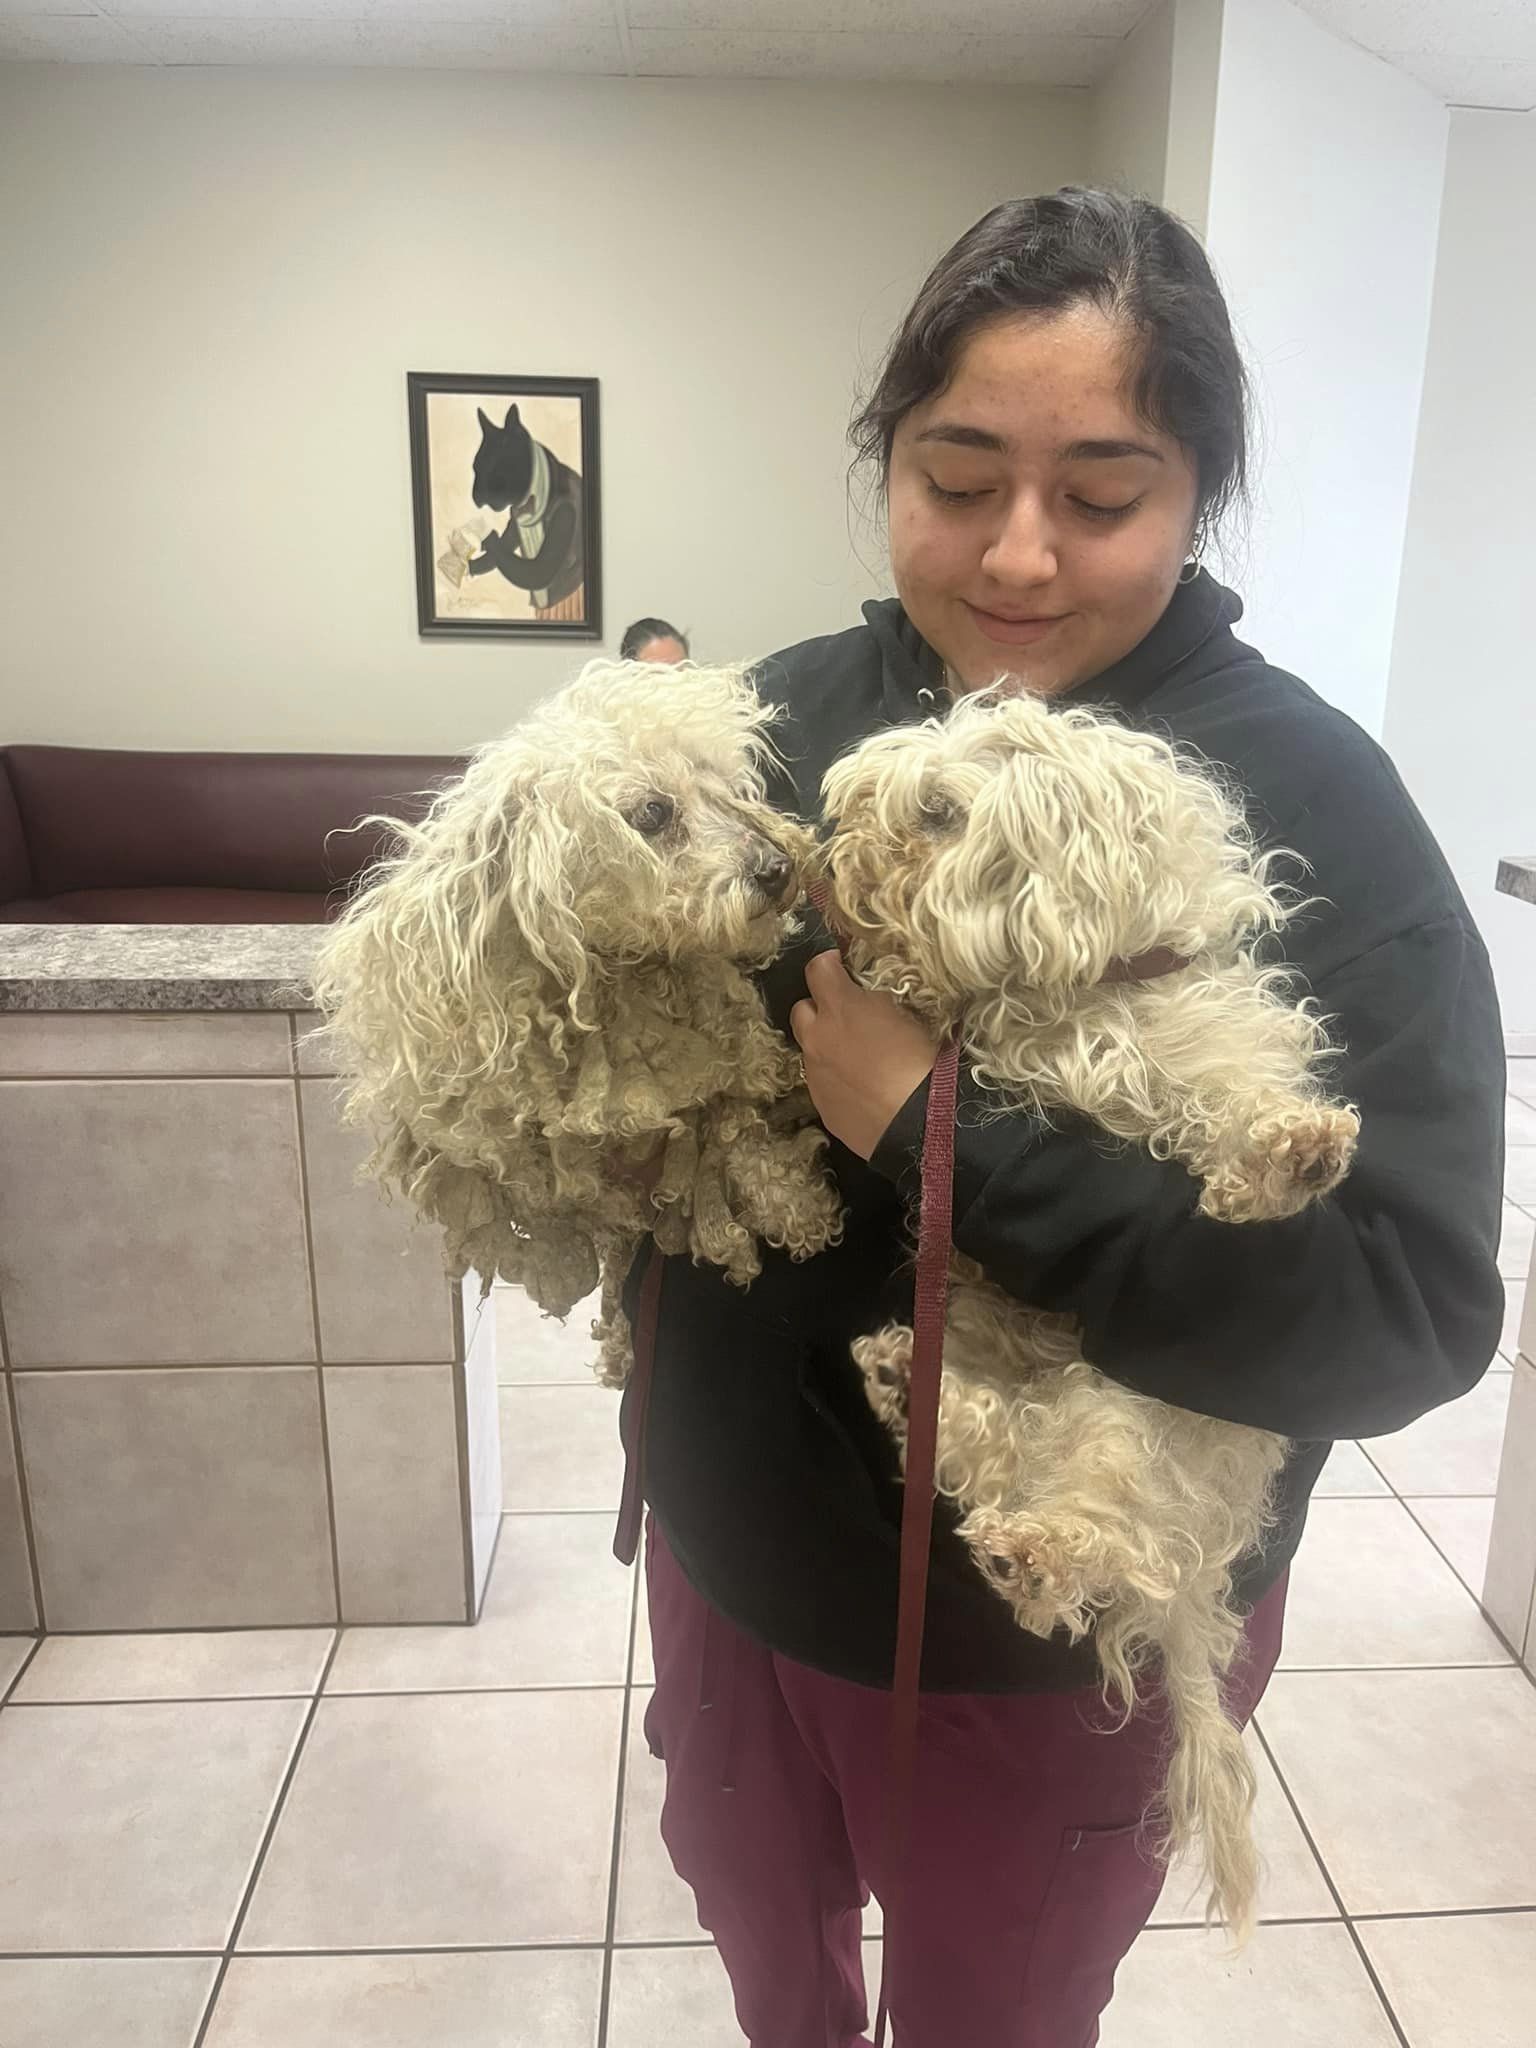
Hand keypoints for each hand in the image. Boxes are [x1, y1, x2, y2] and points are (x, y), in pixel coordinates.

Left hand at [790, 950, 938, 1160]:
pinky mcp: (821, 1106)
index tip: (840, 965)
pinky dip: (835, 1078)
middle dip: (819, 1007)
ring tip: (857, 1057)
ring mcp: (815, 1074)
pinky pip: (821, 1083)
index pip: (817, 969)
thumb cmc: (923, 1062)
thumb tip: (871, 997)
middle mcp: (818, 1038)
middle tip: (845, 1014)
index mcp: (841, 1008)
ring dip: (826, 1045)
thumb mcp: (909, 1015)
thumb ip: (880, 1001)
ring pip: (809, 1049)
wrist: (920, 1123)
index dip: (828, 963)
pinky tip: (861, 1088)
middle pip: (801, 1009)